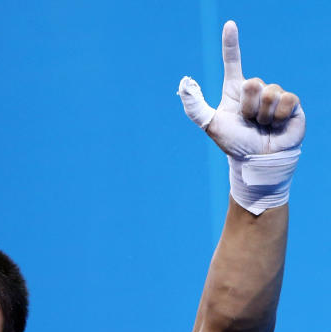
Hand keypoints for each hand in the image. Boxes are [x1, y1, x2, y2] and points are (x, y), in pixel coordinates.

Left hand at [178, 21, 304, 157]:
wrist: (257, 160)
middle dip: (248, 106)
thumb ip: (195, 106)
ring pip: (269, 92)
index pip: (232, 62)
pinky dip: (277, 116)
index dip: (230, 43)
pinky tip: (276, 125)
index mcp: (235, 90)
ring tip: (262, 125)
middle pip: (252, 82)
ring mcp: (274, 95)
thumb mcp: (211, 125)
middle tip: (249, 121)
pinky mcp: (292, 104)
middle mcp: (256, 90)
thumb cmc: (235, 143)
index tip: (229, 24)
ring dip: (262, 115)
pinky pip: (285, 100)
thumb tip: (184, 82)